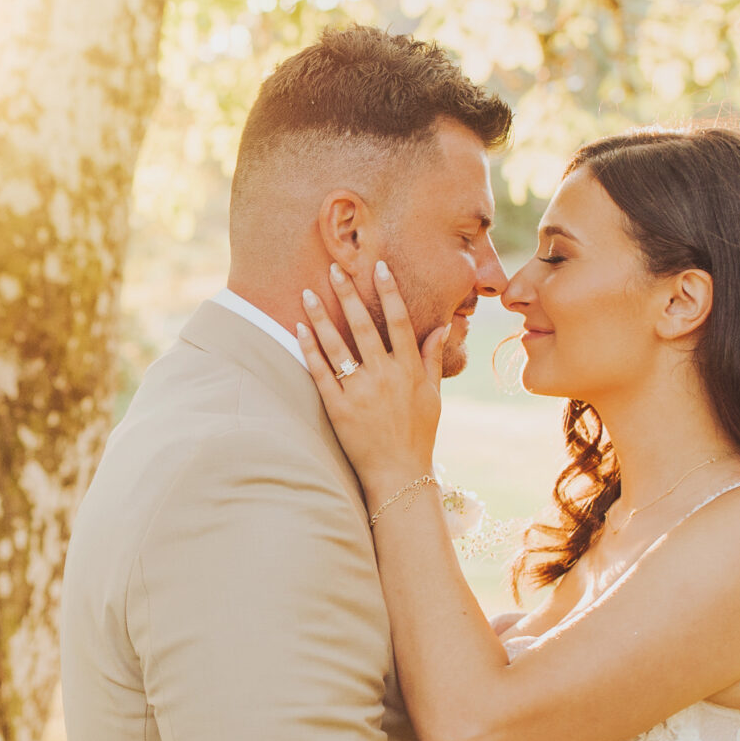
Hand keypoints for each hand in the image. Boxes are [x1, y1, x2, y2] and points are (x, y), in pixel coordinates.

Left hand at [297, 261, 443, 495]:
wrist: (399, 473)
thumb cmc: (418, 434)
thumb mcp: (433, 395)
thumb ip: (433, 359)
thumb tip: (441, 326)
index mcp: (408, 370)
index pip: (399, 322)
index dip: (389, 292)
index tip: (379, 267)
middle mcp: (384, 377)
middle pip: (363, 326)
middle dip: (348, 294)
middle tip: (334, 268)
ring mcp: (360, 392)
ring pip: (337, 346)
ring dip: (321, 317)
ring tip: (307, 293)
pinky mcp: (338, 409)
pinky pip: (320, 373)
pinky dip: (309, 350)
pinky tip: (299, 329)